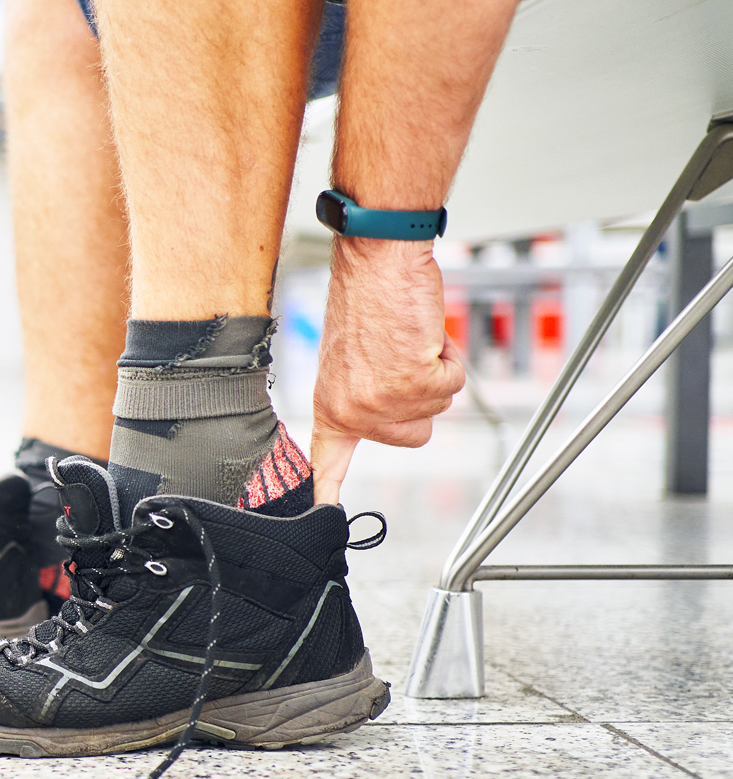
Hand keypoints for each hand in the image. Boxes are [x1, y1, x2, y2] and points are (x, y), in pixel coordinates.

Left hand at [310, 236, 465, 504]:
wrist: (377, 261)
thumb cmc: (367, 300)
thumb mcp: (349, 361)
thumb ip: (361, 395)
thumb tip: (377, 414)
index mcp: (331, 405)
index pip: (329, 462)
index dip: (331, 491)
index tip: (325, 517)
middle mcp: (353, 410)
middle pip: (414, 435)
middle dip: (420, 397)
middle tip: (398, 358)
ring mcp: (383, 400)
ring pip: (438, 406)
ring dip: (433, 370)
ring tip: (406, 340)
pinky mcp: (413, 382)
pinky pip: (453, 383)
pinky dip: (448, 356)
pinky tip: (422, 334)